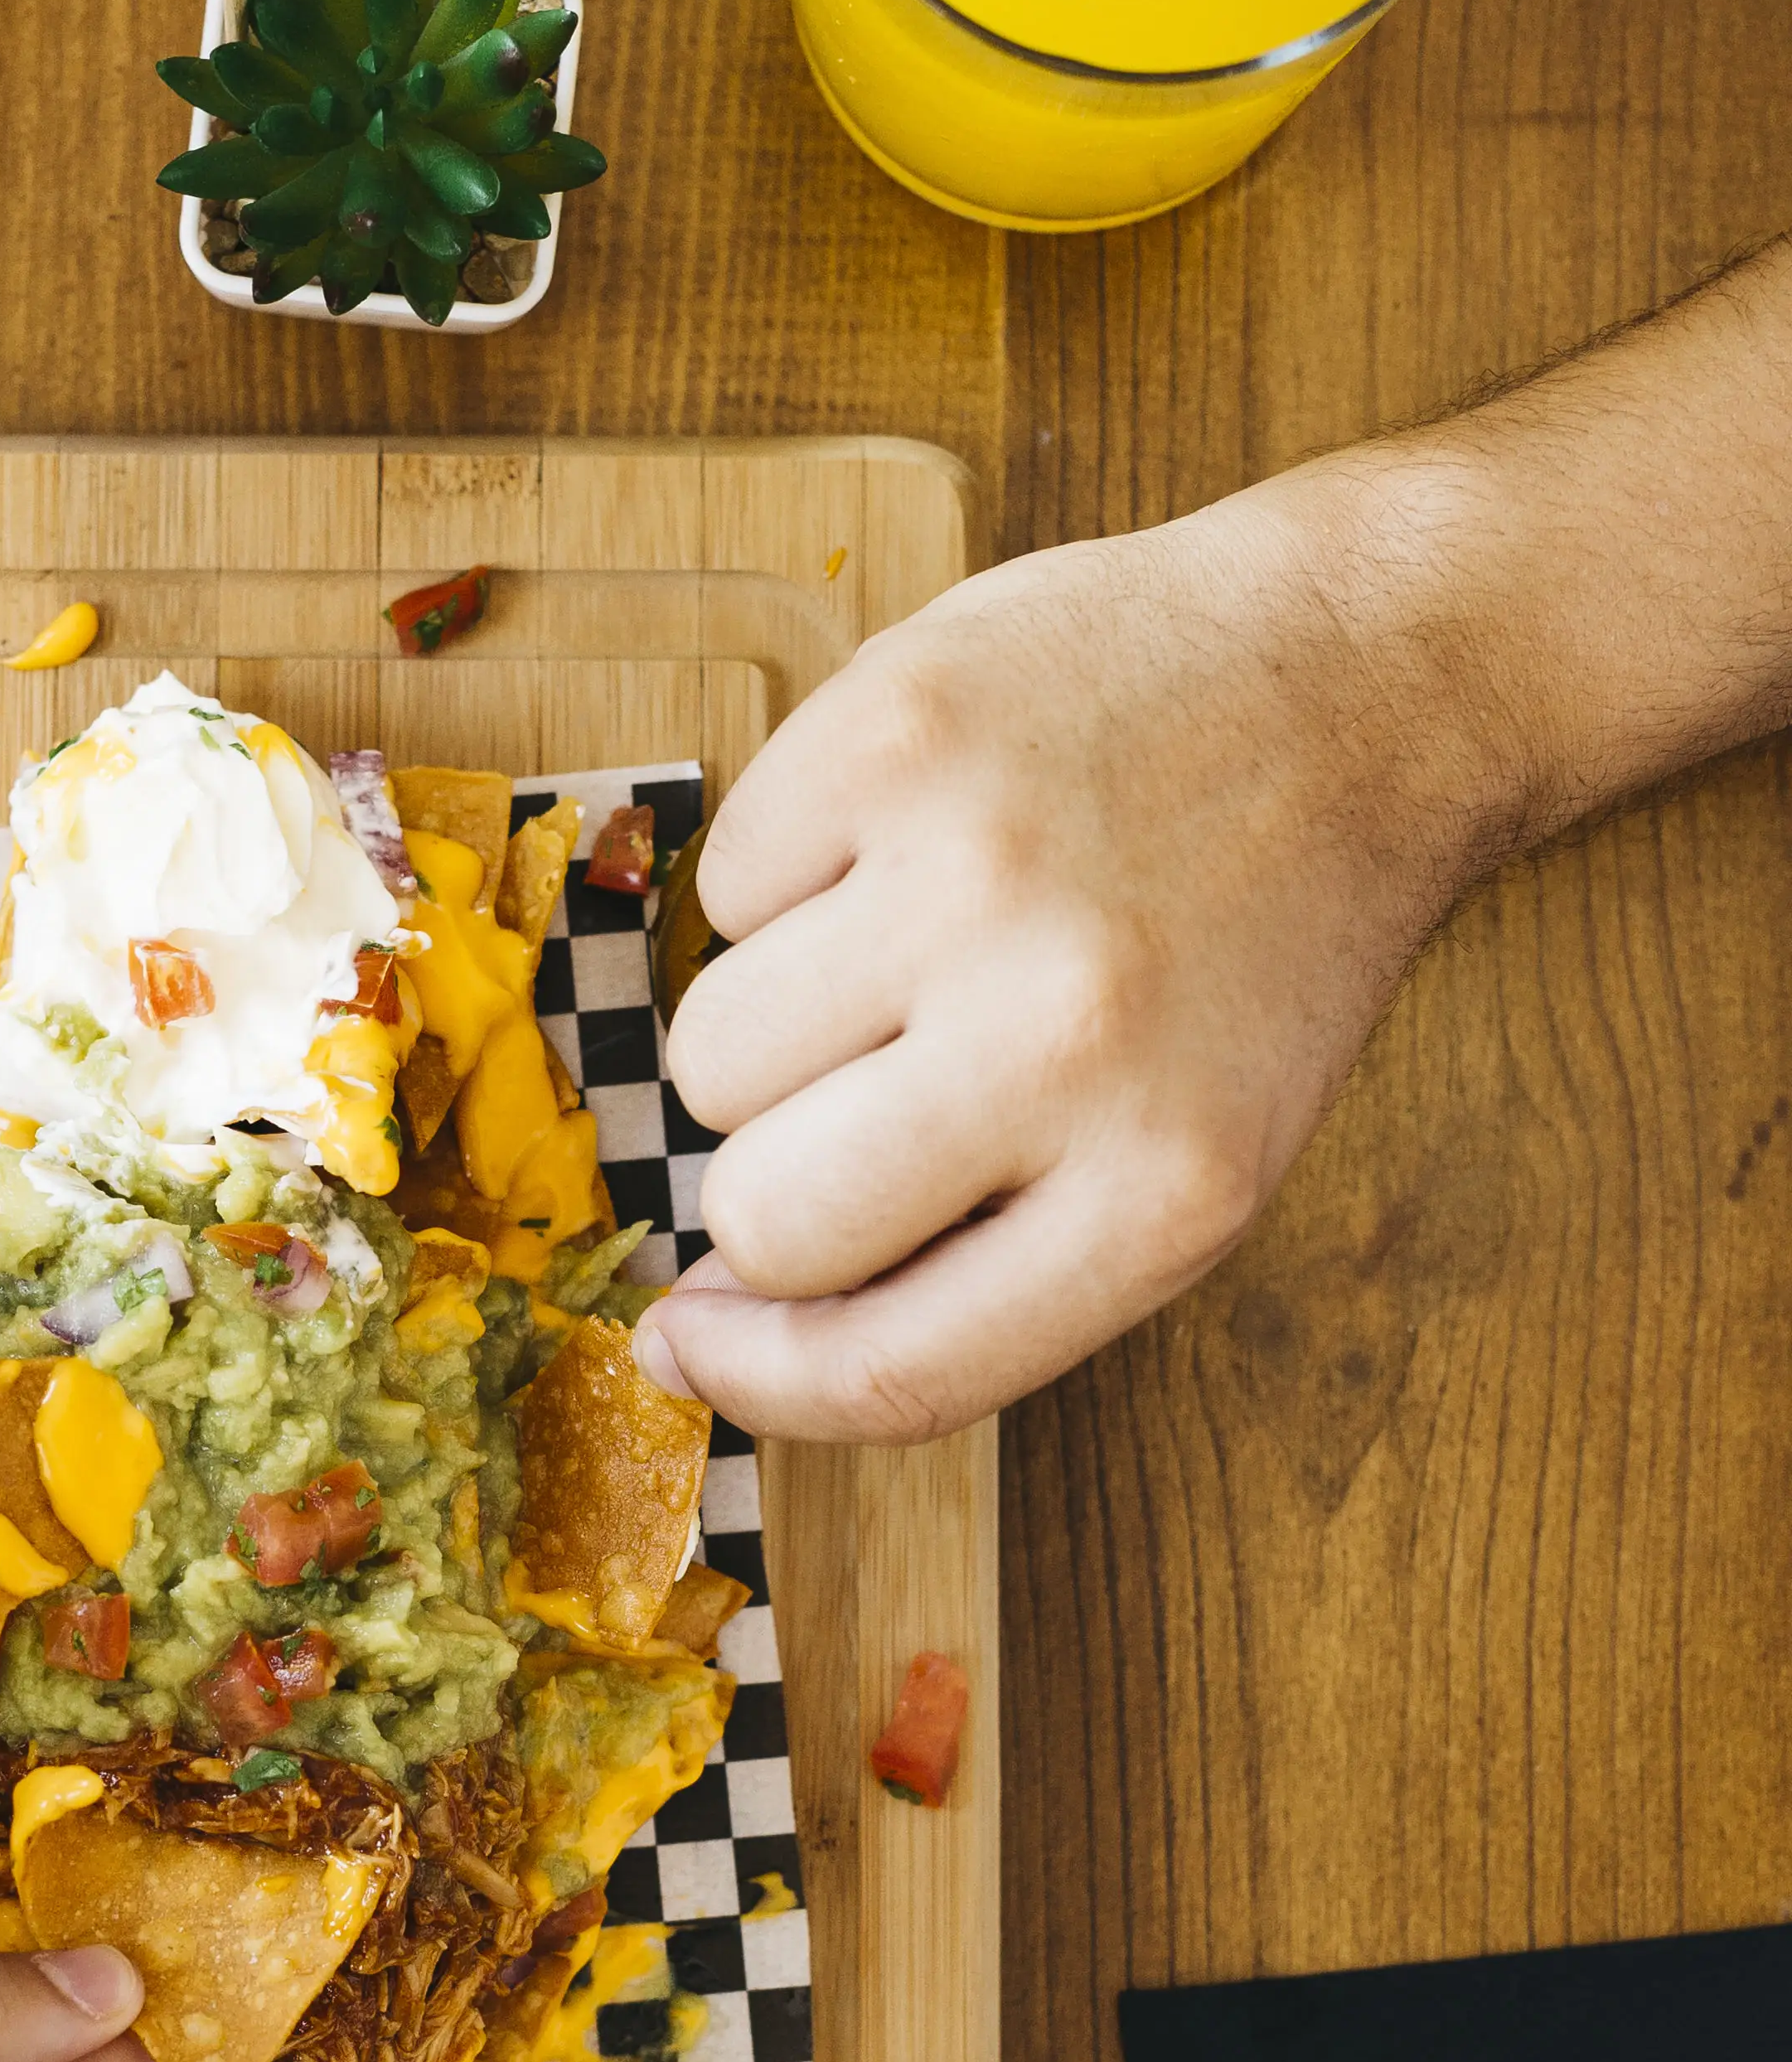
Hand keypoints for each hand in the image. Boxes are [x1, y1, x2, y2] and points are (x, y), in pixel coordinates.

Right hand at [634, 469, 1532, 1441]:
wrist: (1366, 685)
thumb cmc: (1254, 950)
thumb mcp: (1190, 1162)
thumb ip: (980, 1273)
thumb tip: (695, 1326)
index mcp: (1161, 1193)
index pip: (885, 1369)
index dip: (756, 1376)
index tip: (697, 1339)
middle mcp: (1067, 1041)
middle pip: (767, 1217)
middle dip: (774, 1176)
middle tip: (866, 1095)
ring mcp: (971, 875)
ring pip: (712, 1054)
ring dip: (775, 1027)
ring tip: (903, 952)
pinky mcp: (893, 735)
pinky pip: (724, 886)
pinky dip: (789, 879)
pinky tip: (905, 843)